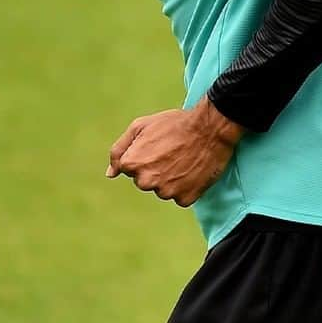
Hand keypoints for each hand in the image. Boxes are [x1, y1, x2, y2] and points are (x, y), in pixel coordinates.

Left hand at [106, 97, 243, 206]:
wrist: (210, 128)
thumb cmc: (175, 123)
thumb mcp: (141, 126)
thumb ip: (119, 150)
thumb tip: (110, 174)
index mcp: (131, 164)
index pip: (129, 169)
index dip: (144, 155)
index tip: (158, 146)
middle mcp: (146, 181)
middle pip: (145, 181)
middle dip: (156, 169)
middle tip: (172, 153)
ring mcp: (166, 192)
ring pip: (163, 190)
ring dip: (171, 179)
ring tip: (184, 160)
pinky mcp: (185, 198)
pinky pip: (181, 196)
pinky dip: (186, 186)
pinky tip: (193, 171)